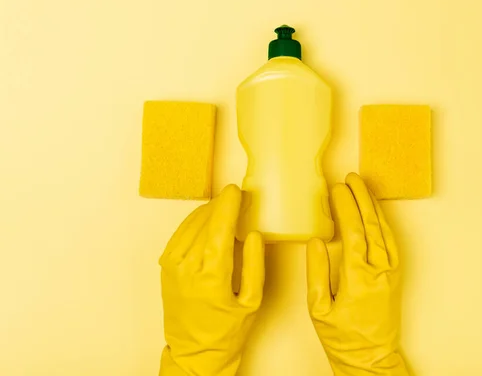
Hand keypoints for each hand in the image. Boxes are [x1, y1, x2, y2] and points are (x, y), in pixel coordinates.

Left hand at [158, 185, 264, 375]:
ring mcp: (173, 266)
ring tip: (225, 206)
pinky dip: (194, 221)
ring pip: (190, 225)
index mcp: (211, 278)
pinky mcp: (166, 266)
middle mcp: (187, 269)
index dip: (228, 205)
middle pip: (204, 223)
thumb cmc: (226, 332)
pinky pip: (180, 234)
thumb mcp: (252, 303)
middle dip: (221, 205)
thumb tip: (253, 234)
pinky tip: (207, 219)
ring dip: (208, 211)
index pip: (219, 229)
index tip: (236, 190)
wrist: (195, 352)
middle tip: (237, 197)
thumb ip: (254, 266)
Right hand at [307, 173, 408, 375]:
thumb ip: (316, 273)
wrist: (370, 357)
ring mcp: (390, 272)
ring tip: (362, 186)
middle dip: (360, 198)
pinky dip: (383, 223)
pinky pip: (391, 242)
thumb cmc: (342, 337)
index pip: (353, 233)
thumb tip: (316, 242)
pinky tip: (375, 211)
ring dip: (373, 206)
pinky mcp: (395, 275)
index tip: (336, 189)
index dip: (345, 208)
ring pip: (384, 231)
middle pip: (371, 226)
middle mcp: (379, 271)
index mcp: (358, 279)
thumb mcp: (318, 309)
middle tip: (350, 178)